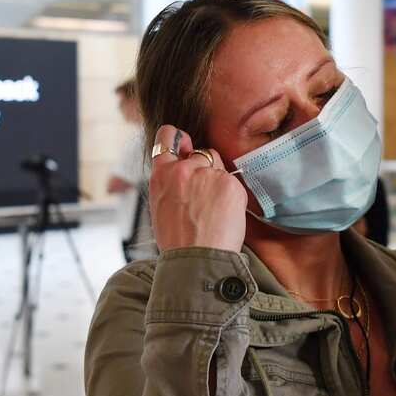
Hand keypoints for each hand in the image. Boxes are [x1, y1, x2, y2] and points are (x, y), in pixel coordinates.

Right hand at [149, 126, 247, 252]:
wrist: (197, 259)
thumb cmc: (178, 241)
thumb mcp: (161, 206)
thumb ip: (170, 183)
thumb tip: (181, 168)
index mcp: (161, 175)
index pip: (167, 136)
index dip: (178, 138)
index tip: (185, 144)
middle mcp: (183, 169)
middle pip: (201, 154)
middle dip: (205, 169)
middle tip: (204, 197)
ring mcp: (207, 174)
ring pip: (219, 167)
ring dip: (219, 182)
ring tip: (213, 210)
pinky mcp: (229, 183)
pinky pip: (233, 182)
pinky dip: (232, 196)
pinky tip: (224, 215)